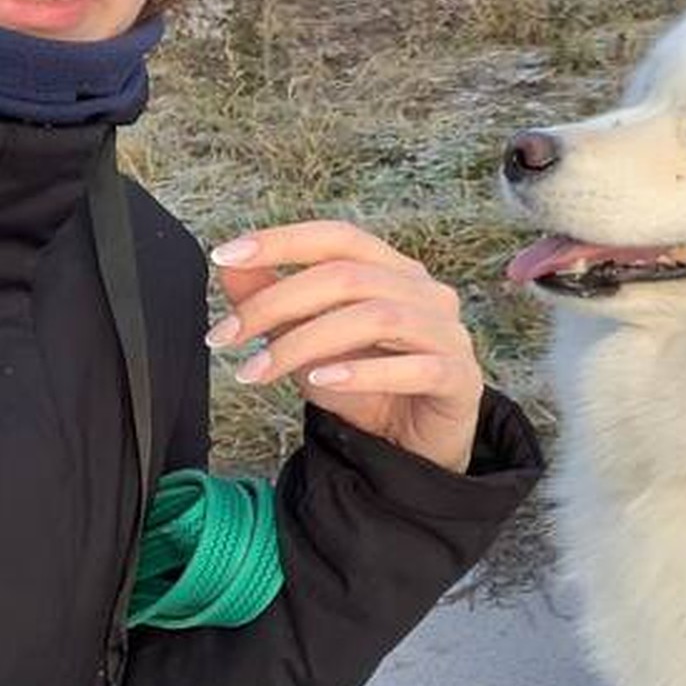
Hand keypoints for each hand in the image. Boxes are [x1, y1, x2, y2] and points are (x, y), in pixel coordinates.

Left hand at [206, 220, 483, 473]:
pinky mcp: (460, 378)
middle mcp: (425, 291)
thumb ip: (277, 304)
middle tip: (226, 336)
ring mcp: (448, 332)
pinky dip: (363, 372)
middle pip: (349, 276)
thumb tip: (231, 270)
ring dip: (306, 342)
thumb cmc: (368, 388)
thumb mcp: (311, 345)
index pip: (339, 237)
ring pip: (377, 318)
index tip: (226, 256)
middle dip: (277, 303)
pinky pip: (415, 367)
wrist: (416, 448)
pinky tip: (320, 382)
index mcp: (394, 270)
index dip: (283, 241)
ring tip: (259, 371)